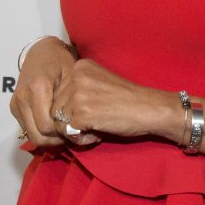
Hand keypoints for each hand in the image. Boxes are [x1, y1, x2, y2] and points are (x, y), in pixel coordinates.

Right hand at [9, 37, 80, 147]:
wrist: (42, 51)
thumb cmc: (61, 61)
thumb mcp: (71, 76)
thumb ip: (70, 101)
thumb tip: (74, 126)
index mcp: (37, 88)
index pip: (46, 126)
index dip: (61, 133)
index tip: (75, 130)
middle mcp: (22, 97)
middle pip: (37, 135)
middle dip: (55, 140)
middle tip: (70, 134)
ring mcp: (16, 103)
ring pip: (31, 135)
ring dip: (47, 137)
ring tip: (63, 130)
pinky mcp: (14, 106)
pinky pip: (27, 127)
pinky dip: (40, 131)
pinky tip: (53, 124)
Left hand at [50, 59, 178, 143]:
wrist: (148, 107)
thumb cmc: (127, 98)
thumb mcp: (98, 82)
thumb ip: (78, 88)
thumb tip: (56, 110)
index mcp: (79, 66)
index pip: (58, 93)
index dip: (73, 107)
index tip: (93, 108)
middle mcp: (76, 77)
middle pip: (56, 107)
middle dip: (72, 120)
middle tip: (95, 120)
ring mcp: (78, 95)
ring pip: (59, 122)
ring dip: (76, 129)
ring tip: (97, 125)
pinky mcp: (81, 113)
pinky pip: (70, 133)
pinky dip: (83, 138)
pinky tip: (99, 131)